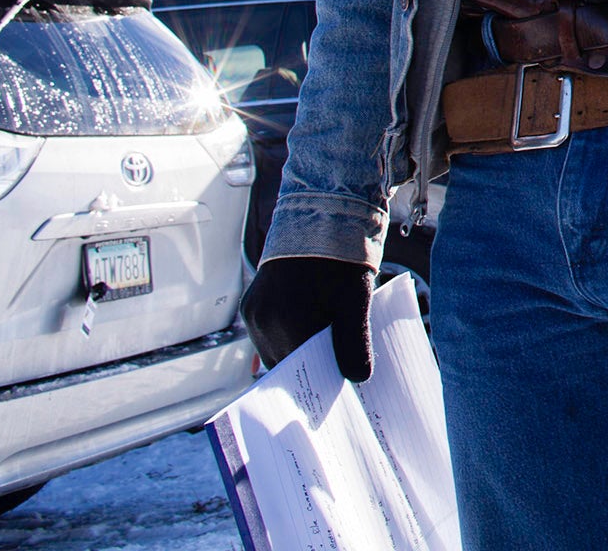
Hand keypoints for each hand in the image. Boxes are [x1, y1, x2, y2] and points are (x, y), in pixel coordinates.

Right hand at [242, 255, 375, 380]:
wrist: (320, 219)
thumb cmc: (341, 260)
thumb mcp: (357, 301)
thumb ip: (355, 343)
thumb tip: (357, 379)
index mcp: (288, 322)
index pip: (301, 372)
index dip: (321, 382)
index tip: (339, 389)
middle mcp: (262, 321)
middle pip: (285, 363)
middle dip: (308, 369)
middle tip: (334, 373)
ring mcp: (253, 313)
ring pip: (273, 350)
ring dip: (295, 352)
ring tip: (323, 348)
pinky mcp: (250, 304)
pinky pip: (265, 334)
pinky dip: (285, 337)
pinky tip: (307, 333)